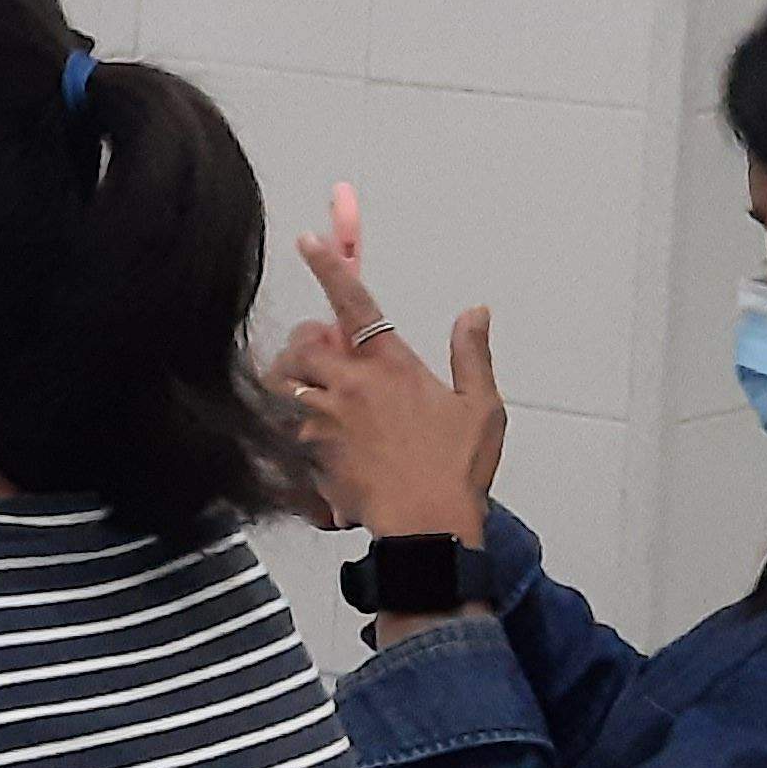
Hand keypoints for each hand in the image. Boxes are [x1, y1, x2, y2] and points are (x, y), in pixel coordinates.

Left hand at [279, 193, 503, 543]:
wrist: (426, 526)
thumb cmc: (456, 470)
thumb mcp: (481, 408)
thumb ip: (472, 354)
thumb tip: (475, 312)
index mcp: (391, 366)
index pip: (355, 302)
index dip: (329, 266)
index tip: (308, 241)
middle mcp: (351, 385)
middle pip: (302, 342)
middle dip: (306, 344)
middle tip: (324, 360)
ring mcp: (324, 417)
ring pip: (284, 383)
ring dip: (293, 385)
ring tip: (316, 400)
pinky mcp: (308, 450)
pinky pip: (285, 428)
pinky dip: (293, 430)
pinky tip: (316, 445)